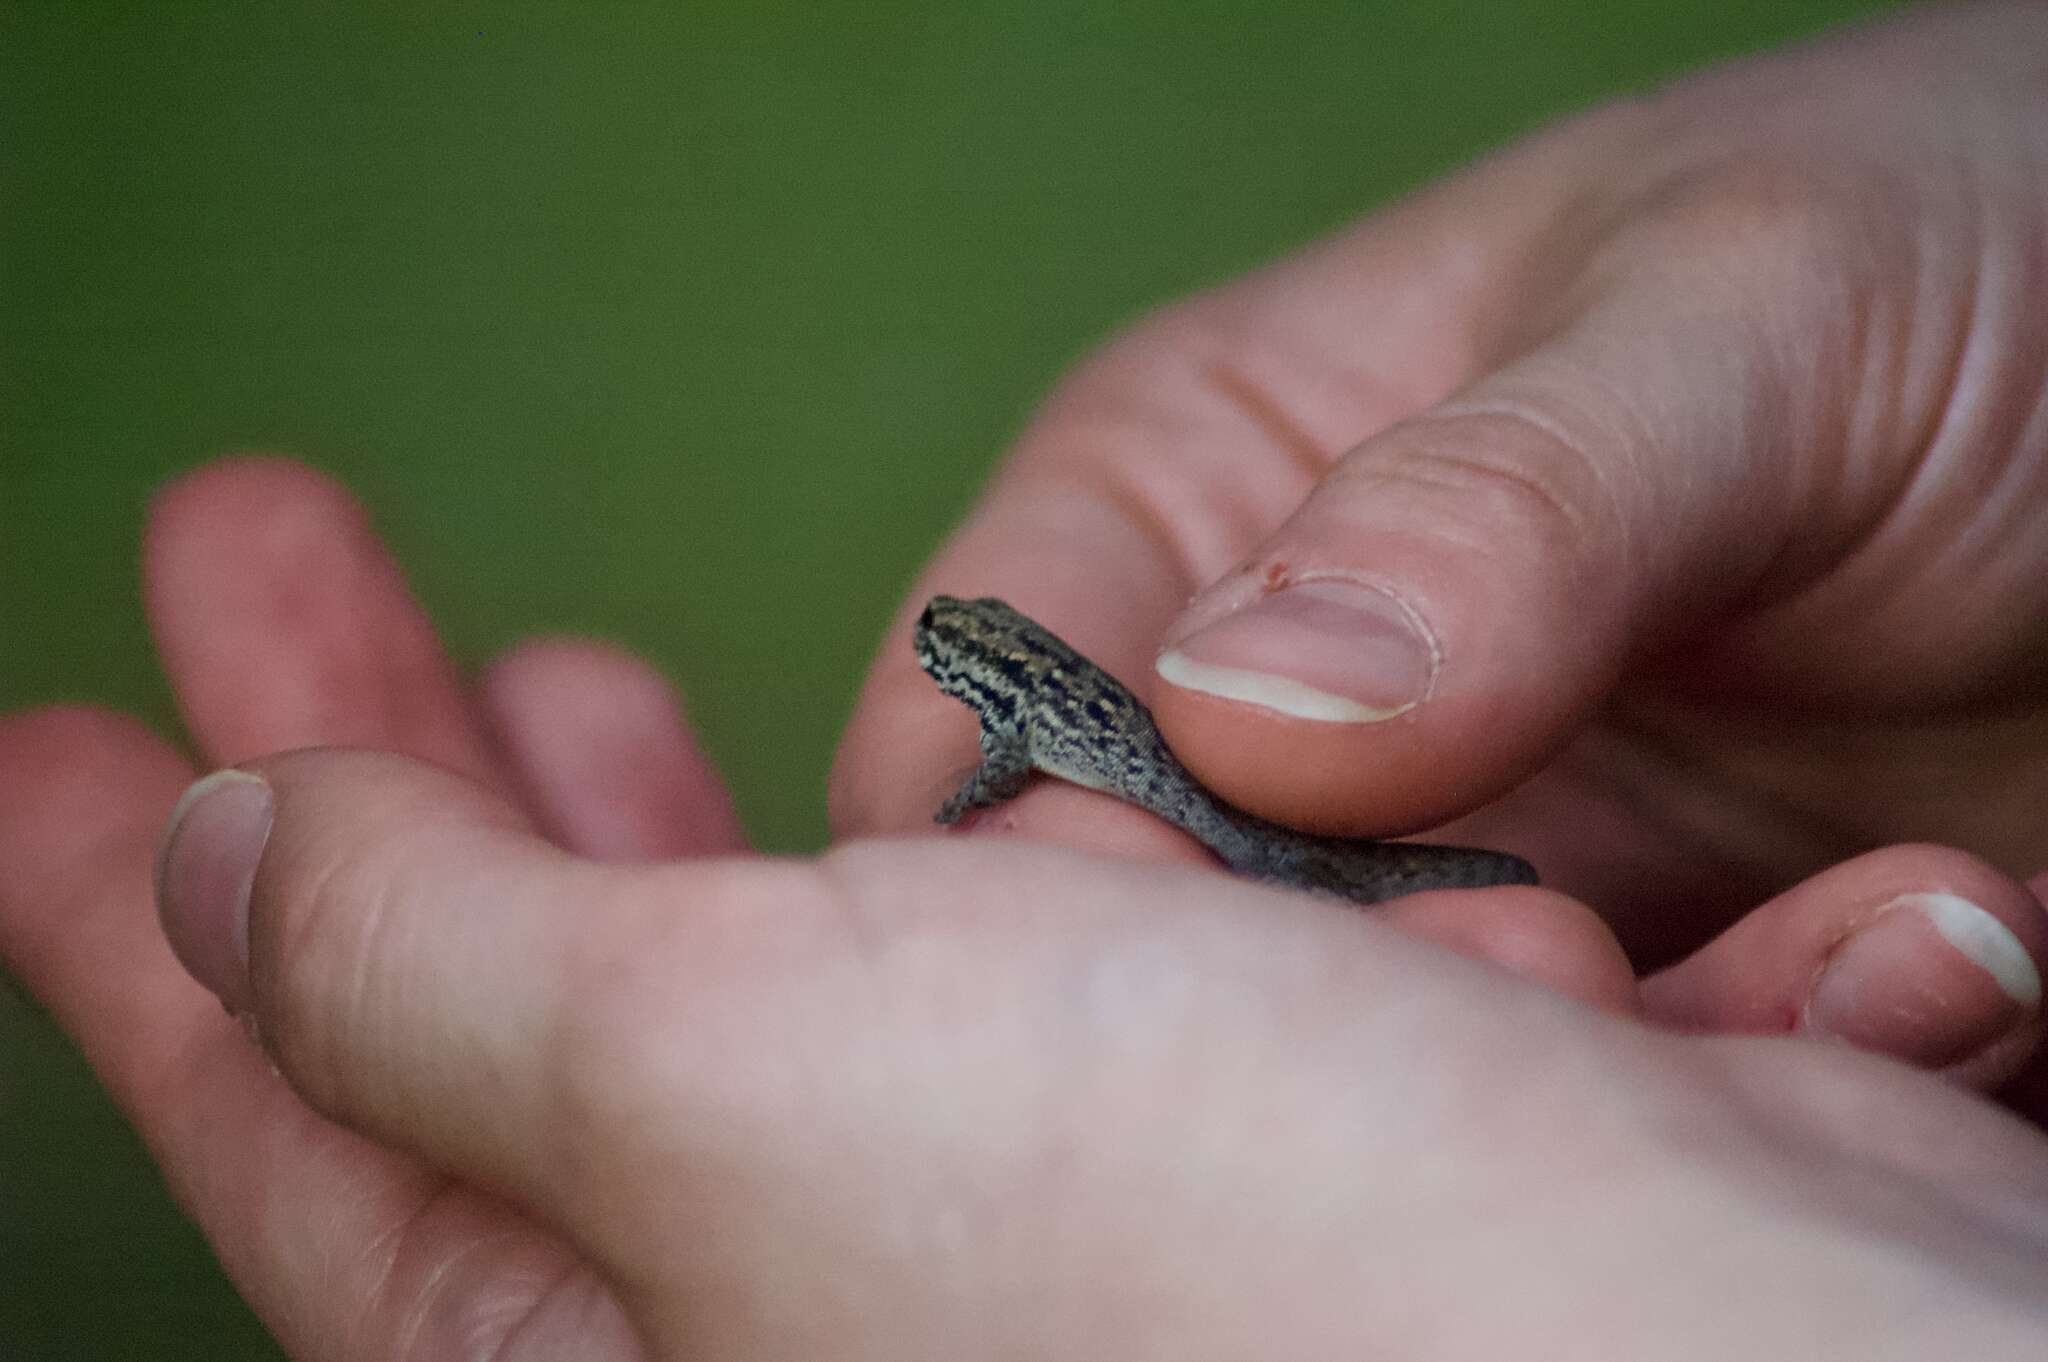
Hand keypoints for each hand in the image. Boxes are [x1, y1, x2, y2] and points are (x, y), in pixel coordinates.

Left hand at [3, 467, 2044, 1358]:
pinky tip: (962, 767)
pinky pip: (1024, 930)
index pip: (300, 1140)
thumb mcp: (761, 1098)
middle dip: (377, 786)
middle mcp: (828, 1330)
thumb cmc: (1262, 1284)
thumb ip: (456, 984)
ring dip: (639, 803)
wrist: (1759, 1344)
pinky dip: (982, 825)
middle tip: (273, 578)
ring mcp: (1022, 1222)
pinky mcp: (1212, 1113)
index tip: (47, 756)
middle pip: (511, 1028)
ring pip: (763, 956)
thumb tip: (222, 872)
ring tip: (537, 665)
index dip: (144, 934)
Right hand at [832, 1, 2047, 1095]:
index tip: (1289, 909)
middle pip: (1173, 947)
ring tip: (1874, 930)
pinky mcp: (1657, 972)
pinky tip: (1953, 942)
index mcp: (1198, 494)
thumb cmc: (1960, 243)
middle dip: (1370, 1000)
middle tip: (1592, 939)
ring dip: (1632, 1057)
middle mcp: (1293, 702)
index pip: (983, 725)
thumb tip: (1242, 710)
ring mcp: (1476, 856)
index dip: (1060, 861)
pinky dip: (1801, 1080)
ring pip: (1414, 1080)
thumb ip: (1495, 497)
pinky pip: (1642, 1108)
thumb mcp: (1740, 305)